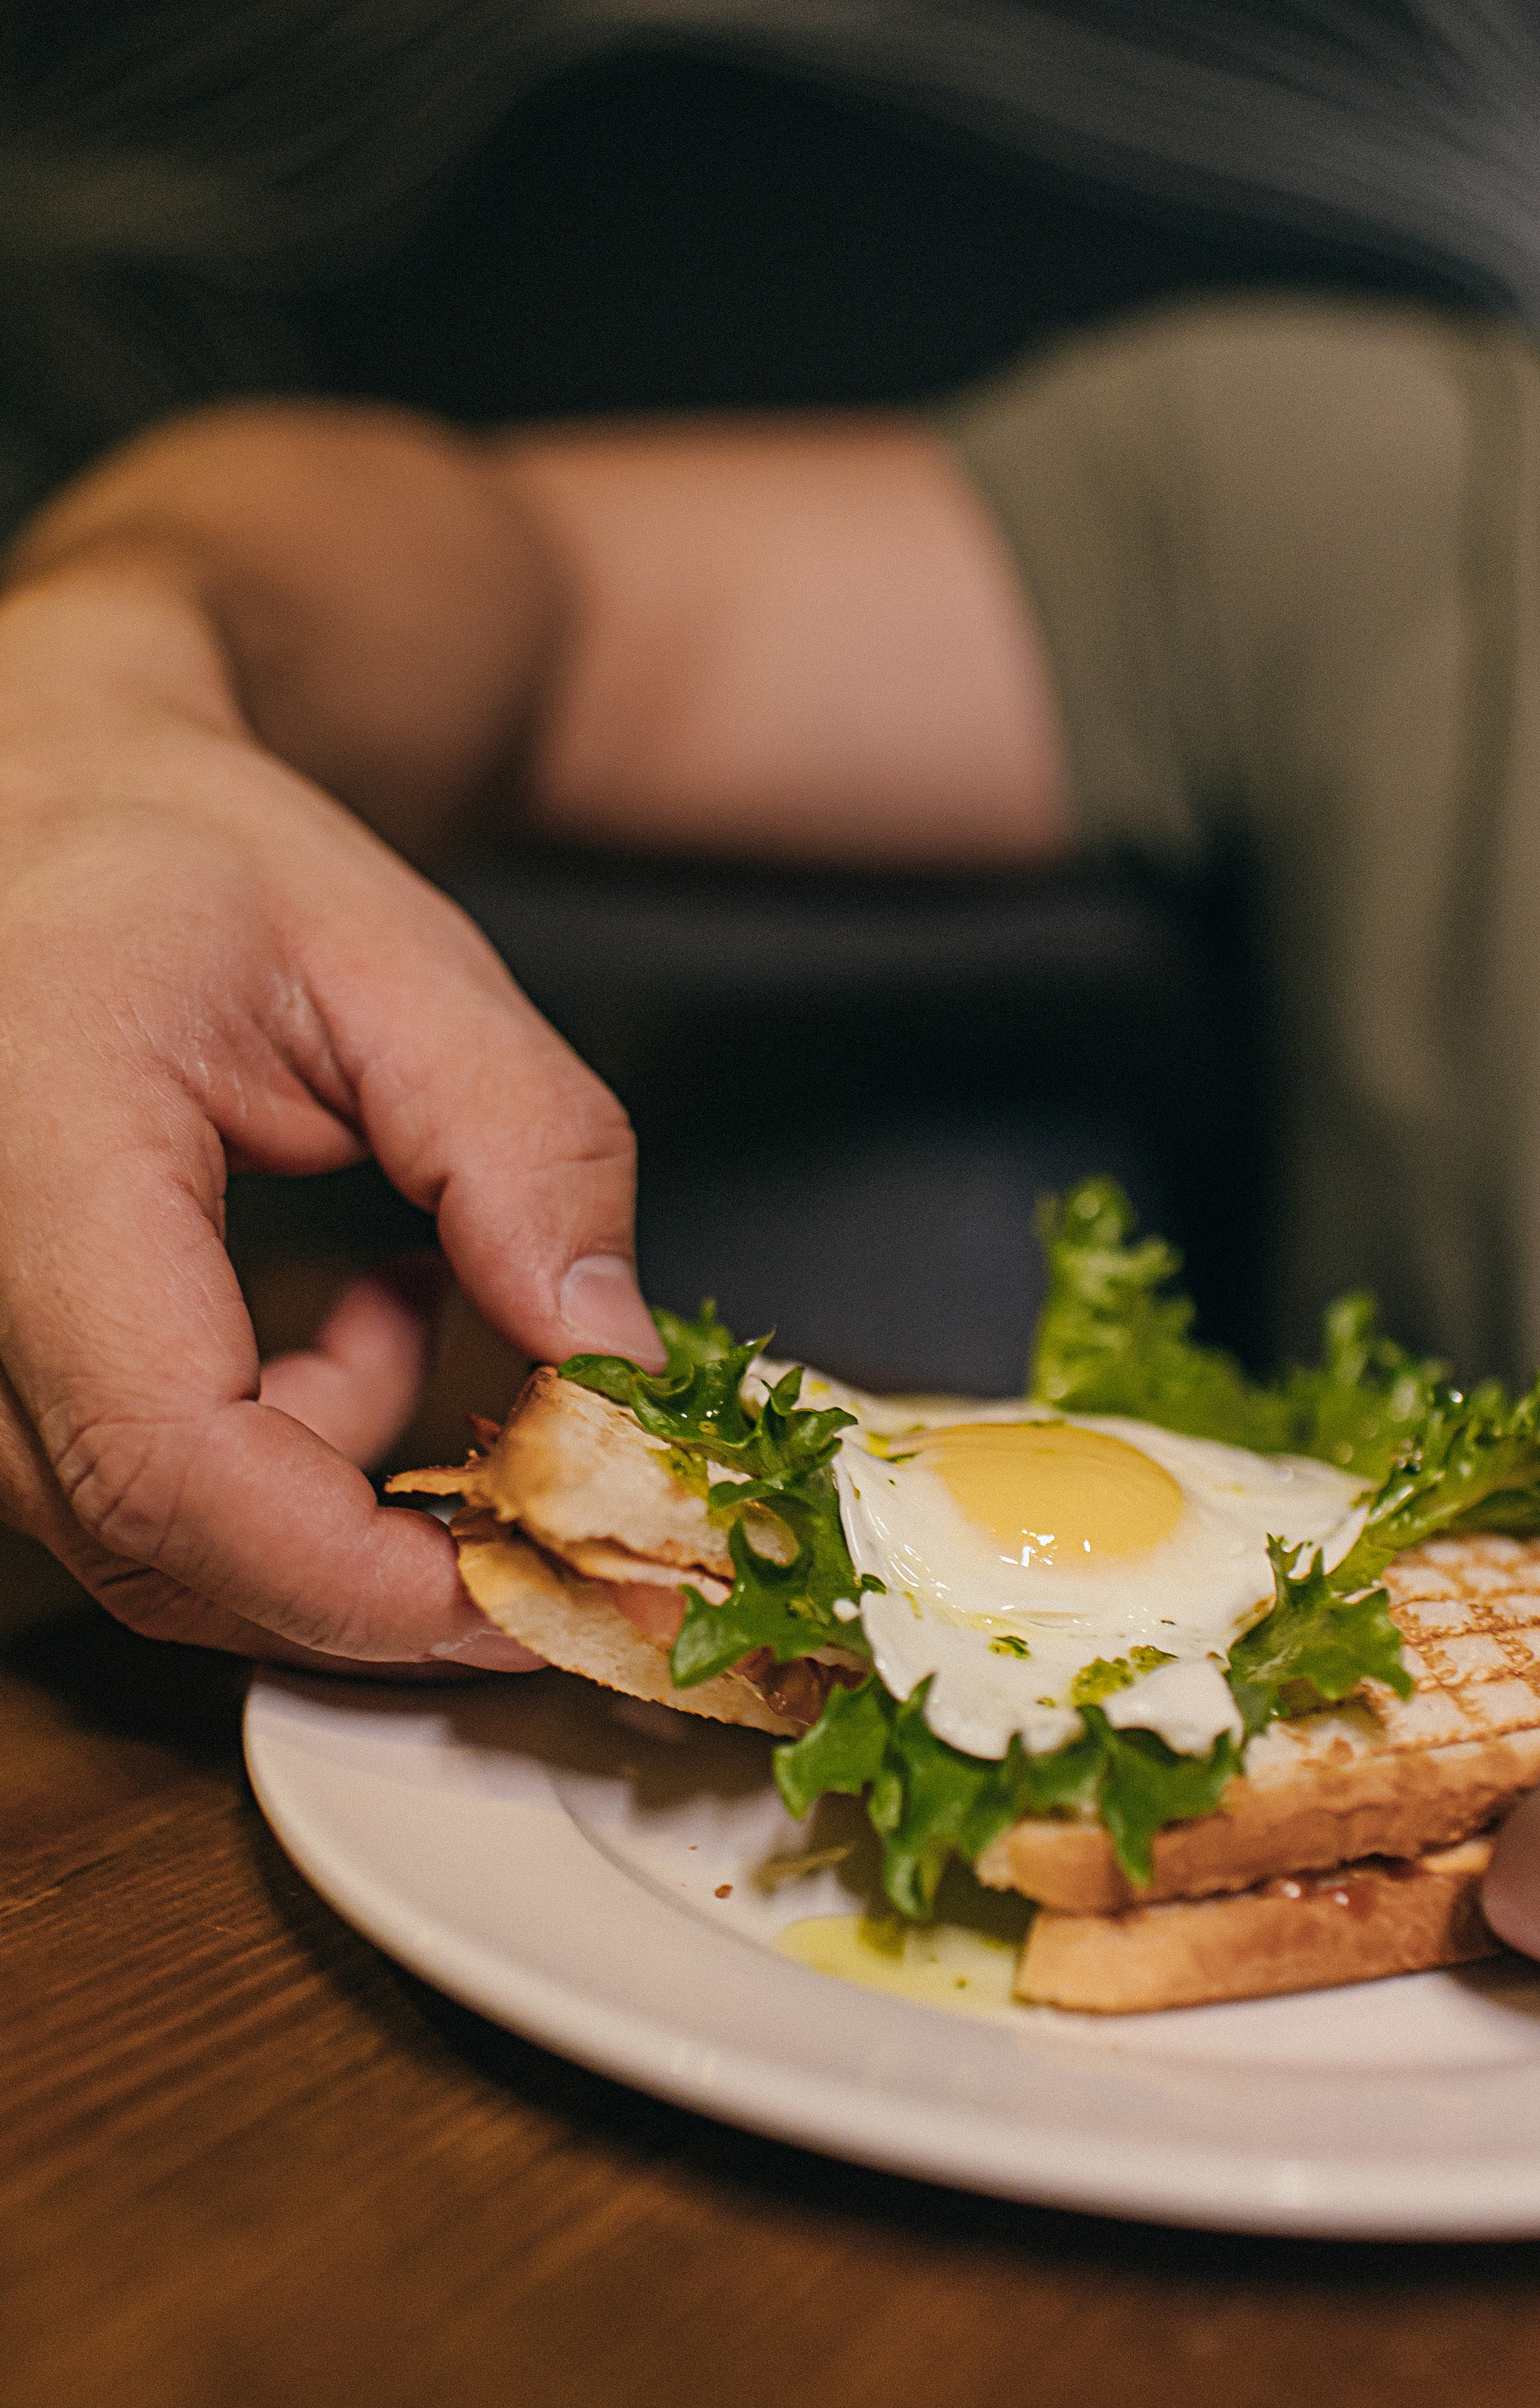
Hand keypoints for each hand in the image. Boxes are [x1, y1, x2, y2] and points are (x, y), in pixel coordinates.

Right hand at [0, 564, 662, 1668]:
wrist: (45, 825)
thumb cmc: (188, 867)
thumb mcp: (399, 963)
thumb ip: (525, 1156)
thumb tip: (613, 1361)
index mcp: (38, 1156)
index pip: (174, 1462)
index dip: (362, 1576)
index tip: (529, 1582)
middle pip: (163, 1550)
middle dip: (385, 1561)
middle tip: (544, 1456)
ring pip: (157, 1555)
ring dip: (341, 1498)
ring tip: (412, 1297)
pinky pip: (144, 1510)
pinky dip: (290, 1470)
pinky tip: (352, 1319)